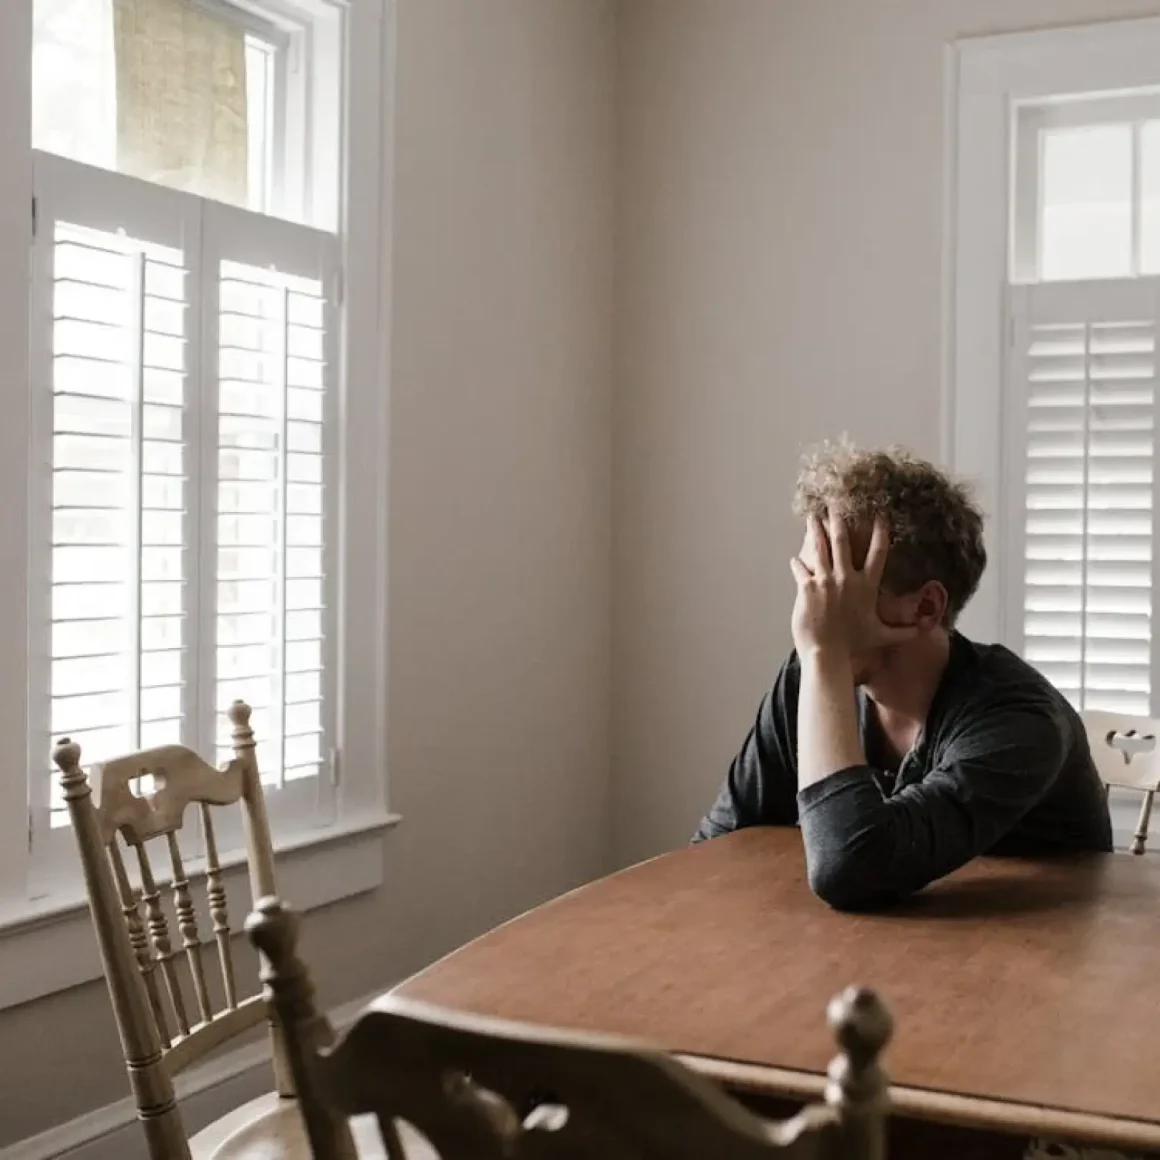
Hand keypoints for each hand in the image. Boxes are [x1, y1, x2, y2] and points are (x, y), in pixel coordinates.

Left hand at [789, 514, 918, 659]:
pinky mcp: (807, 587)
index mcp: (866, 586)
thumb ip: (902, 632)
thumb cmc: (854, 645)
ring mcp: (825, 581)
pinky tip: (794, 558)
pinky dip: (797, 563)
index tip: (881, 515)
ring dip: (815, 530)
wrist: (828, 653)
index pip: (878, 553)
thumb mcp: (881, 636)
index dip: (880, 532)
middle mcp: (846, 578)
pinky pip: (801, 568)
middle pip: (843, 542)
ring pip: (820, 548)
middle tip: (836, 504)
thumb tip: (924, 632)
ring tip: (812, 516)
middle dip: (839, 521)